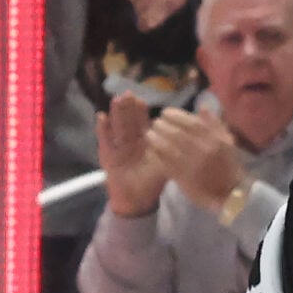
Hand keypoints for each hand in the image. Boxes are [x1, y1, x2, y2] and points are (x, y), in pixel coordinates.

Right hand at [95, 91, 169, 216]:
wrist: (135, 200)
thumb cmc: (151, 182)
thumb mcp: (165, 164)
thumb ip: (173, 150)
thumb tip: (190, 136)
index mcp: (144, 141)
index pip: (142, 123)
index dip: (141, 112)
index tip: (141, 99)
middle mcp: (130, 142)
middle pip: (128, 121)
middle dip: (128, 108)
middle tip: (127, 93)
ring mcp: (118, 148)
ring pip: (117, 127)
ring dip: (116, 114)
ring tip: (116, 100)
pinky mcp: (108, 157)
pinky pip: (105, 141)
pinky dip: (103, 130)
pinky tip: (102, 117)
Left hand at [147, 106, 245, 208]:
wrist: (229, 192)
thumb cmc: (227, 164)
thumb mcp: (227, 141)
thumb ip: (215, 123)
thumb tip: (201, 106)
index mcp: (214, 140)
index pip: (191, 122)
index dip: (175, 115)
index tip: (166, 112)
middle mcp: (202, 150)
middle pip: (176, 133)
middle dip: (162, 125)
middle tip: (156, 123)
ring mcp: (191, 164)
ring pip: (167, 147)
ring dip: (155, 138)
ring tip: (150, 134)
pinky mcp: (182, 177)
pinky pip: (164, 162)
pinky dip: (156, 154)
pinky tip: (151, 148)